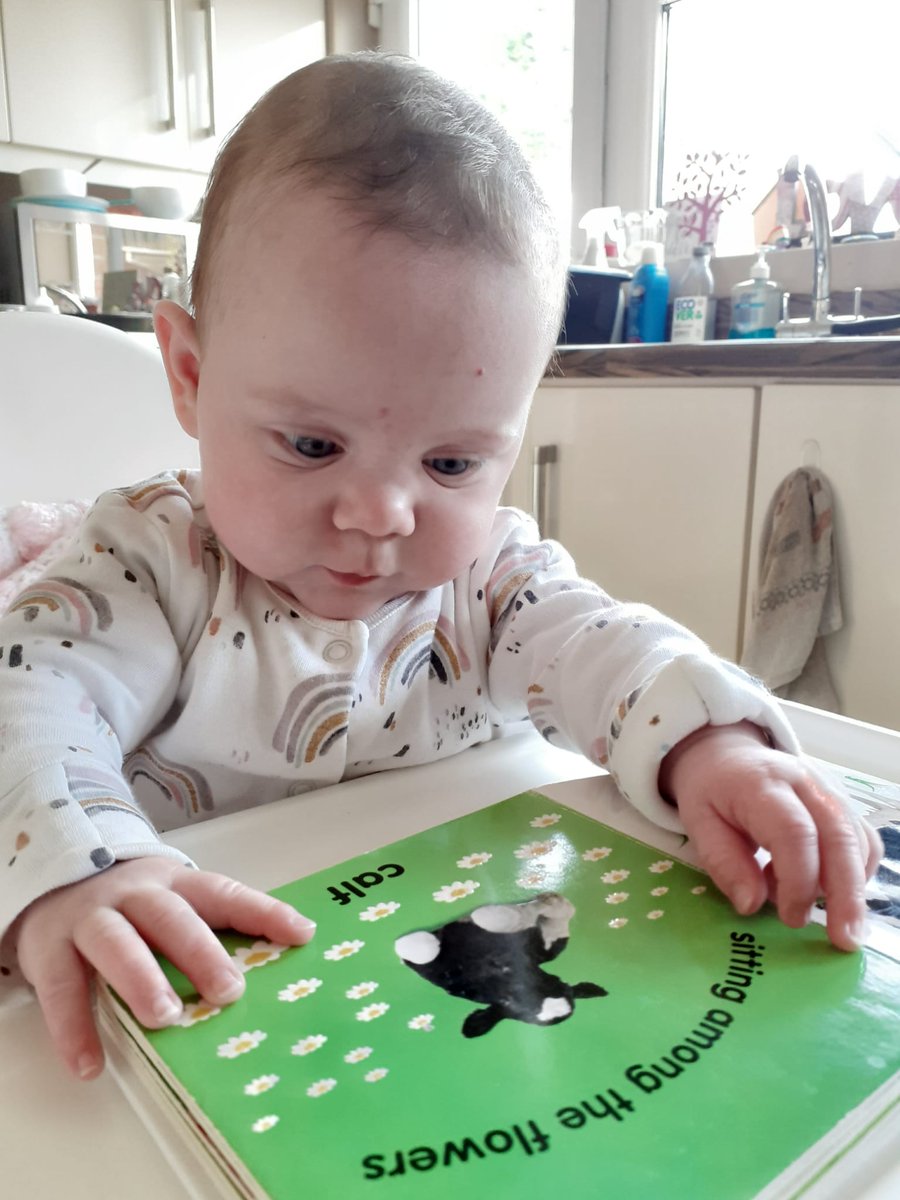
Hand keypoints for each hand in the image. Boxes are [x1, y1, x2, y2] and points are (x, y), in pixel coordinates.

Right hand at [11, 857, 316, 1081]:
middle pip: (171, 918)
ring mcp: (91, 918)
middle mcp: (136, 895)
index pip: (225, 894)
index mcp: (176, 885)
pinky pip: (61, 987)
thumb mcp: (173, 906)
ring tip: (165, 1018)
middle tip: (229, 991)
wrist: (54, 883)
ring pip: (117, 943)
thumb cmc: (132, 908)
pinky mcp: (49, 947)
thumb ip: (212, 931)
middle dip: (200, 953)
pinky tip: (91, 1063)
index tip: (301, 934)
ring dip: (141, 979)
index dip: (263, 912)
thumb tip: (277, 966)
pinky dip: (74, 1027)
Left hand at [659, 721, 881, 950]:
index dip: (798, 880)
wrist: (727, 756)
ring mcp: (830, 790)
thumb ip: (723, 863)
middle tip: (842, 939)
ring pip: (858, 841)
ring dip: (851, 889)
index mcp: (762, 784)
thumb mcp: (698, 824)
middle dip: (846, 895)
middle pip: (840, 837)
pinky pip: (864, 841)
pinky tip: (829, 892)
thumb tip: (750, 905)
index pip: (795, 832)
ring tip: (828, 921)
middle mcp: (805, 783)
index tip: (790, 918)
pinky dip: (855, 874)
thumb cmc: (711, 792)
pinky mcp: (843, 803)